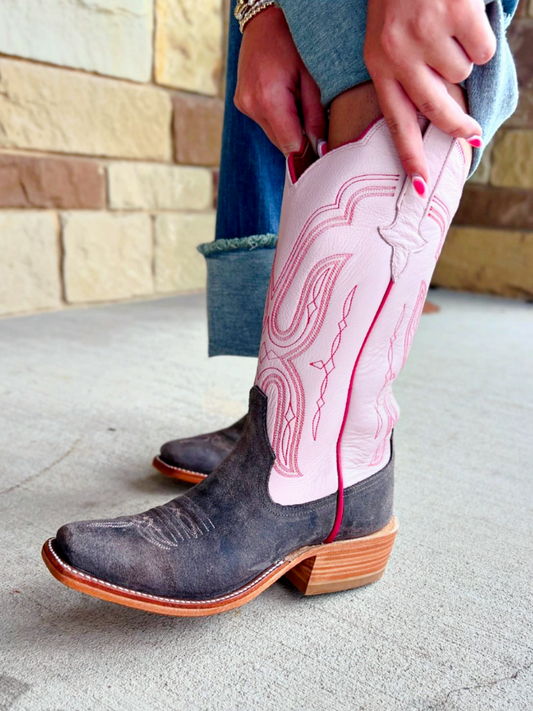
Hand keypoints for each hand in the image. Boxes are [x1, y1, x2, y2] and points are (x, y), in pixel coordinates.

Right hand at [234, 7, 326, 155]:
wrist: (264, 20)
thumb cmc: (294, 42)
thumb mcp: (313, 77)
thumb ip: (315, 116)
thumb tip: (320, 148)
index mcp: (269, 100)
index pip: (290, 146)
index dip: (307, 155)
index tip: (323, 158)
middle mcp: (252, 106)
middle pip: (281, 143)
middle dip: (300, 139)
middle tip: (317, 125)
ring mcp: (244, 105)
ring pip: (273, 134)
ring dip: (290, 128)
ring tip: (300, 104)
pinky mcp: (242, 103)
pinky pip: (265, 122)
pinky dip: (279, 119)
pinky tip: (287, 99)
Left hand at [364, 0, 495, 184]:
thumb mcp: (386, 36)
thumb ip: (402, 72)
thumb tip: (435, 112)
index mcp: (378, 63)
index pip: (396, 120)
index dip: (410, 155)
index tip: (419, 186)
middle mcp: (398, 54)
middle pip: (436, 111)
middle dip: (458, 127)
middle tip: (472, 136)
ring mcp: (427, 35)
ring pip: (463, 75)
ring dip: (464, 57)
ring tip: (450, 31)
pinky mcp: (456, 16)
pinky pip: (482, 50)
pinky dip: (481, 36)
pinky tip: (464, 17)